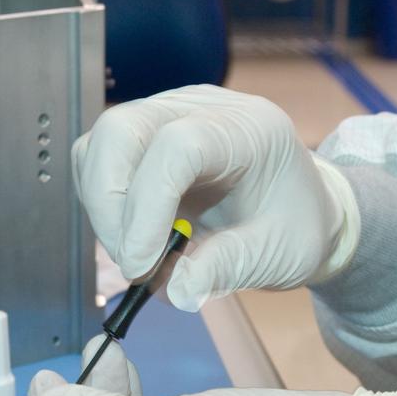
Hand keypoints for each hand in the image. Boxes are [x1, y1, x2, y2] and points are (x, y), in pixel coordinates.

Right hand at [72, 84, 359, 311]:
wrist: (299, 209)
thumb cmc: (295, 226)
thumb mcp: (277, 255)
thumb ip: (228, 267)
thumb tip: (174, 288)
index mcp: (246, 130)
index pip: (177, 146)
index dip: (148, 207)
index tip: (141, 267)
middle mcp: (199, 108)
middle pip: (120, 130)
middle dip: (110, 205)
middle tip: (132, 264)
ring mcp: (164, 115)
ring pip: (99, 144)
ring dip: (103, 208)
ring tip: (137, 254)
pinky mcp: (141, 136)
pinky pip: (97, 160)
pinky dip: (102, 203)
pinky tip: (133, 235)